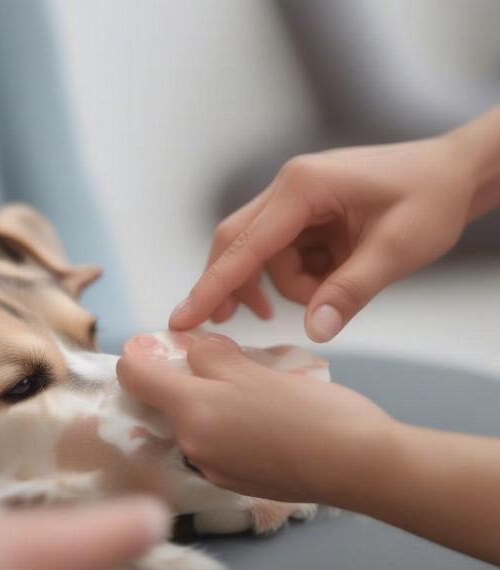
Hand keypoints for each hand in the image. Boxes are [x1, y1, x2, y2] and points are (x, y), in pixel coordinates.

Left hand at [118, 334, 395, 503]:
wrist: (359, 466)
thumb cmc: (309, 411)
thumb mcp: (255, 369)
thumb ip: (211, 355)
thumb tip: (192, 350)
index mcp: (191, 414)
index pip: (134, 378)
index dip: (138, 353)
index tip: (155, 342)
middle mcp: (192, 448)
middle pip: (166, 400)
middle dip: (183, 374)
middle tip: (220, 356)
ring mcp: (214, 470)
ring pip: (194, 419)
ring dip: (208, 397)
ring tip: (251, 383)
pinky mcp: (236, 482)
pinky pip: (216, 441)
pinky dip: (225, 422)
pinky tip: (263, 414)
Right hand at [169, 135, 476, 340]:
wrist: (454, 172)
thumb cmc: (431, 199)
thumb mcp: (396, 250)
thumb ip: (350, 292)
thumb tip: (314, 332)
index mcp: (302, 188)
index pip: (244, 244)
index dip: (212, 286)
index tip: (181, 318)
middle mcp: (289, 188)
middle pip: (238, 244)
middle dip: (238, 286)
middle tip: (236, 322)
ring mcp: (296, 199)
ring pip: (265, 255)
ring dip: (289, 285)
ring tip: (331, 291)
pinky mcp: (306, 212)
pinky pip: (285, 252)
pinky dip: (299, 276)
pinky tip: (328, 278)